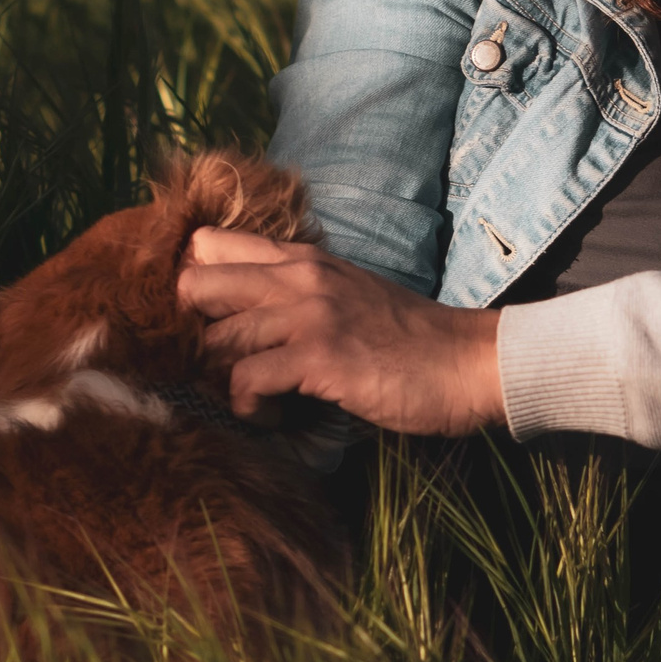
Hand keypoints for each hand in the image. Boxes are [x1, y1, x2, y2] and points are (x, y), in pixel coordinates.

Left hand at [177, 230, 506, 436]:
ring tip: (255, 399)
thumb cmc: (407, 340)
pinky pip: (245, 380)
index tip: (208, 325)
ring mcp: (309, 314)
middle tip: (220, 368)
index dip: (193, 287)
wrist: (467, 362)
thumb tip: (233, 316)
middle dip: (192, 335)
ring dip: (222, 381)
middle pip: (194, 286)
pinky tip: (276, 415)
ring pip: (215, 340)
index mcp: (301, 258)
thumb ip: (295, 292)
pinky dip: (249, 408)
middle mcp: (298, 276)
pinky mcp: (320, 356)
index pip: (208, 245)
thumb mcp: (345, 295)